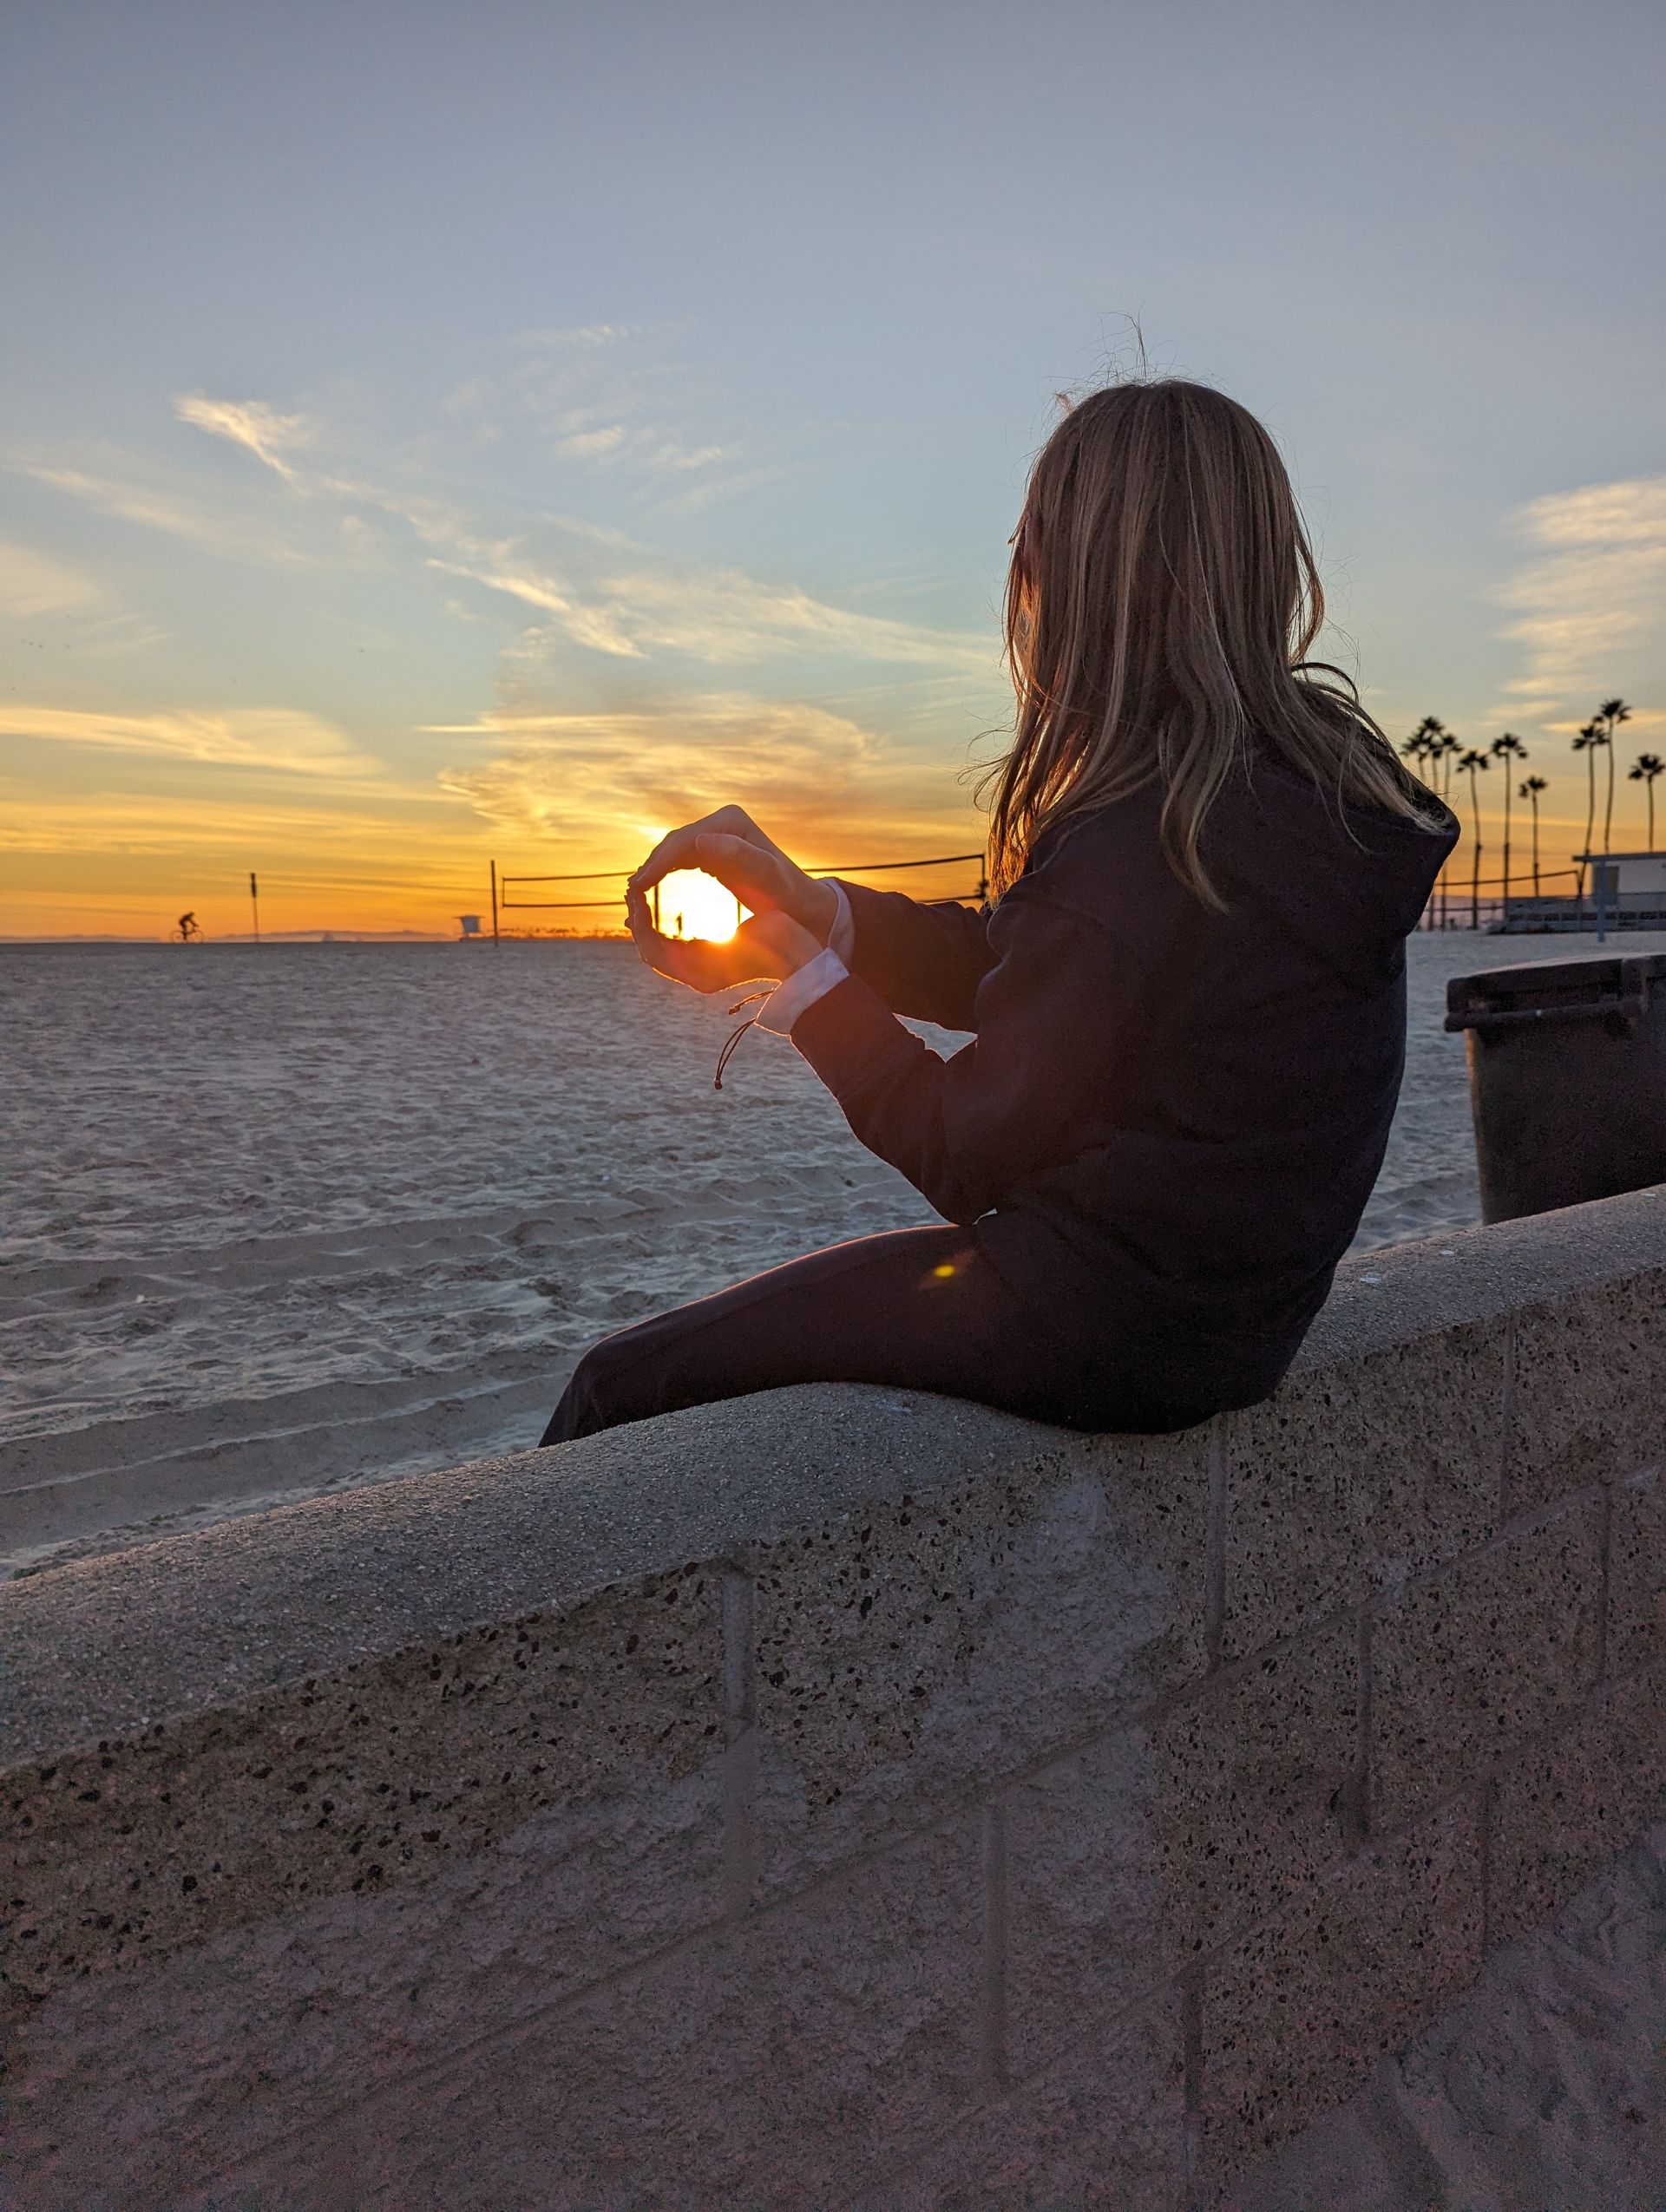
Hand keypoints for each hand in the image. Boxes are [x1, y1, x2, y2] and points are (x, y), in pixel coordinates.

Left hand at [626, 885, 822, 994]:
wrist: (801, 959)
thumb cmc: (775, 944)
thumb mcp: (738, 933)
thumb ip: (701, 935)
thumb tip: (655, 932)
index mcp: (700, 976)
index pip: (653, 951)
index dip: (640, 921)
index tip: (636, 891)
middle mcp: (697, 979)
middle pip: (652, 952)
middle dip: (639, 921)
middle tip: (632, 890)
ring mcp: (702, 974)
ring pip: (660, 951)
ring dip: (648, 924)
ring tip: (642, 897)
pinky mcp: (708, 966)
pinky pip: (674, 948)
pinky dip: (662, 929)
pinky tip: (660, 909)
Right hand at [629, 806, 838, 940]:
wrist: (804, 903)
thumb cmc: (788, 895)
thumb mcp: (767, 877)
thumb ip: (739, 857)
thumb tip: (700, 839)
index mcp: (731, 822)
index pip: (683, 840)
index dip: (657, 862)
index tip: (638, 886)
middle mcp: (724, 822)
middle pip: (676, 841)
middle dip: (651, 865)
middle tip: (630, 892)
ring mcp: (721, 833)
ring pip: (676, 849)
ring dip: (655, 868)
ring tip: (636, 892)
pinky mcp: (719, 848)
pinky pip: (684, 857)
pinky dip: (666, 871)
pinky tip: (653, 888)